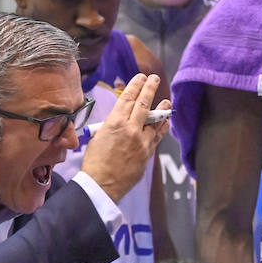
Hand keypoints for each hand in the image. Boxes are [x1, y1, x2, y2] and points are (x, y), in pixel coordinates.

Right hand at [79, 74, 168, 201]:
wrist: (101, 184)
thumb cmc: (94, 162)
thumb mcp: (98, 137)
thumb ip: (111, 126)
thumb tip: (121, 121)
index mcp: (115, 122)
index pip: (128, 97)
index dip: (136, 85)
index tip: (141, 77)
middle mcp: (130, 129)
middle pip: (143, 104)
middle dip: (150, 89)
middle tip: (154, 79)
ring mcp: (141, 141)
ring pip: (155, 120)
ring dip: (162, 109)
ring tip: (167, 101)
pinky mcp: (147, 153)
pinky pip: (157, 137)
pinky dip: (162, 128)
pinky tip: (166, 122)